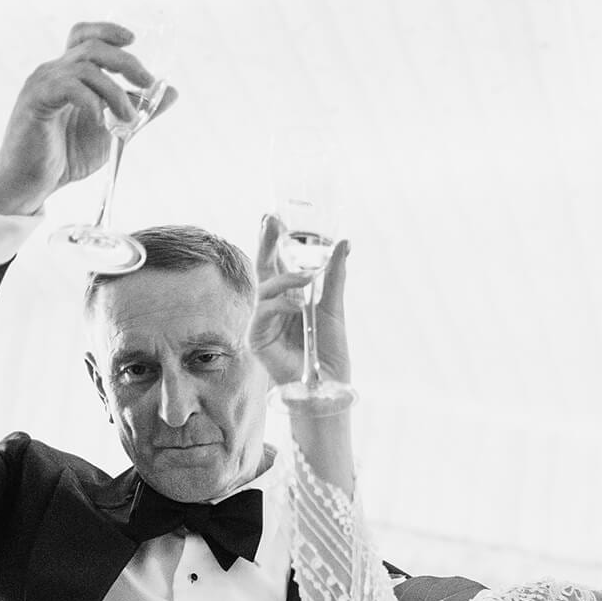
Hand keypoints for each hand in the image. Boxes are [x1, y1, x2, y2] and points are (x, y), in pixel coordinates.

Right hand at [0, 21, 177, 215]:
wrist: (33, 180)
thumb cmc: (68, 153)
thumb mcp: (114, 130)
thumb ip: (140, 111)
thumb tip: (172, 92)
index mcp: (70, 73)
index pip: (83, 35)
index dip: (107, 30)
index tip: (133, 39)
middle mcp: (54, 71)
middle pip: (92, 46)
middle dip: (126, 61)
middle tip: (146, 82)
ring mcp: (42, 84)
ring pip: (85, 68)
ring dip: (115, 93)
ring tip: (128, 119)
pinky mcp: (35, 101)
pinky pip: (68, 87)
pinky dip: (92, 102)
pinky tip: (101, 122)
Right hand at [251, 213, 351, 387]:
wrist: (328, 384)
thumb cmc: (328, 350)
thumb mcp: (334, 307)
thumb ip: (335, 275)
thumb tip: (344, 242)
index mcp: (288, 297)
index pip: (277, 263)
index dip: (273, 240)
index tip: (273, 216)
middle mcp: (271, 306)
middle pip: (263, 268)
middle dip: (265, 243)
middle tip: (270, 220)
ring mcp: (262, 321)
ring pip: (265, 288)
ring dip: (286, 279)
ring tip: (307, 279)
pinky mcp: (256, 338)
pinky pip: (264, 312)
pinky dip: (282, 305)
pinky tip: (299, 306)